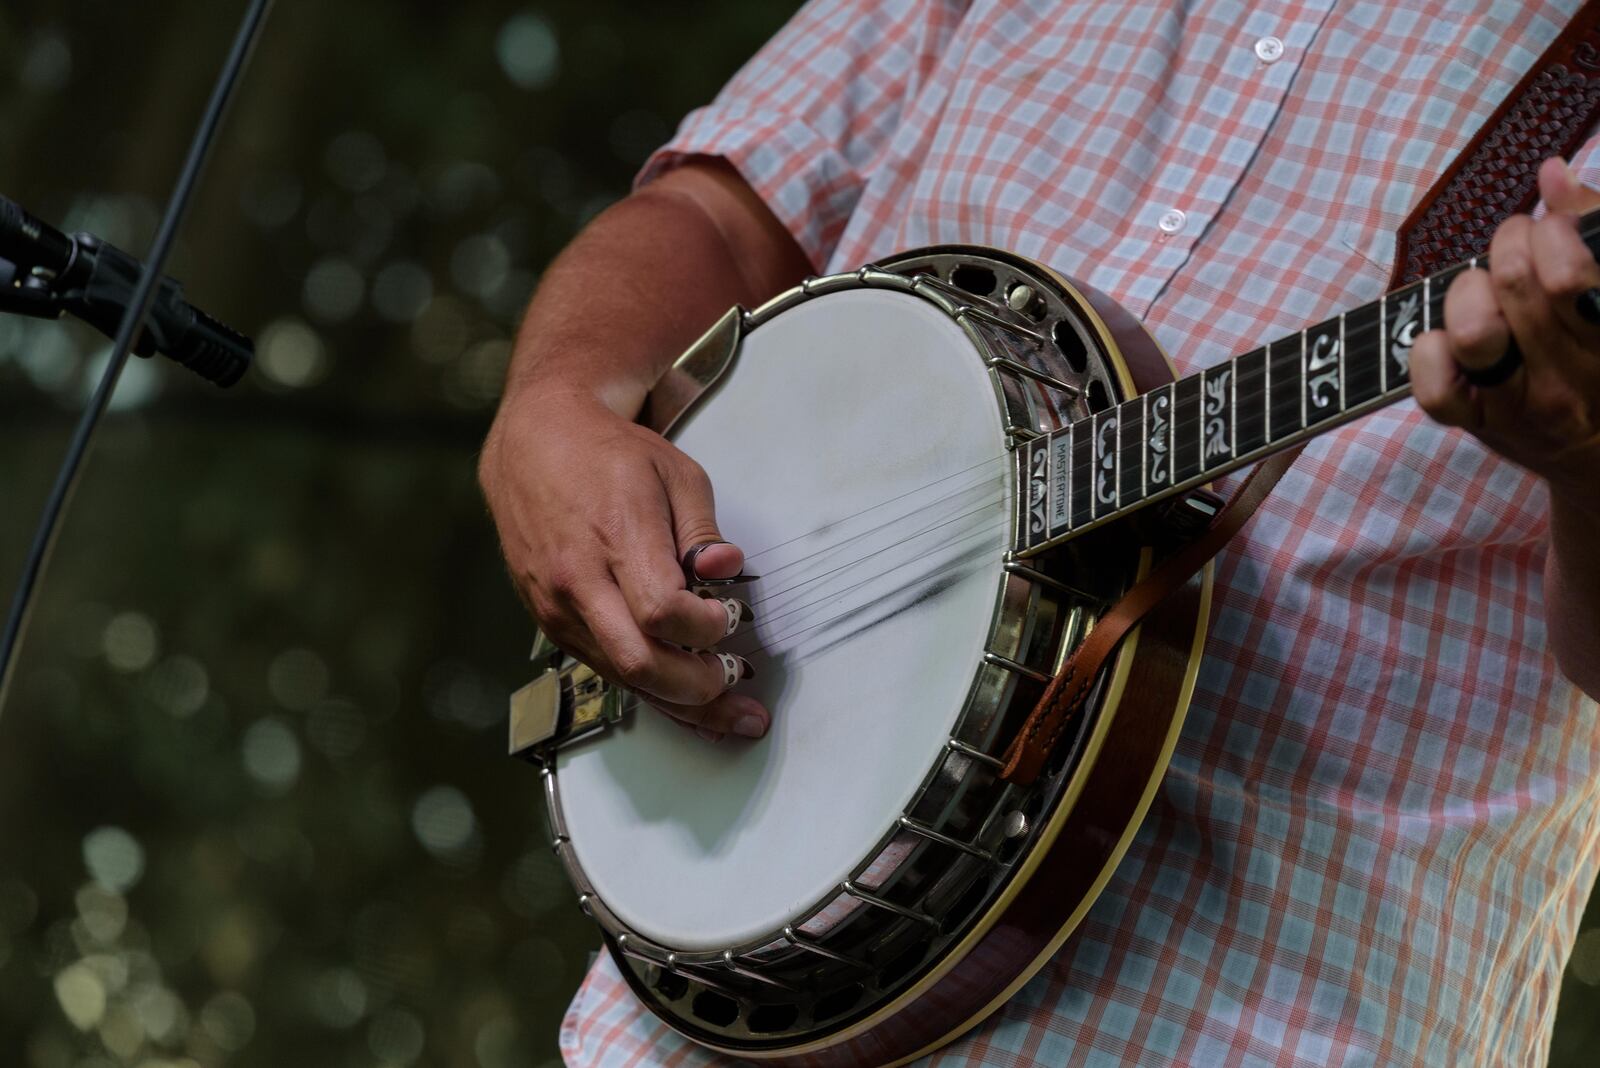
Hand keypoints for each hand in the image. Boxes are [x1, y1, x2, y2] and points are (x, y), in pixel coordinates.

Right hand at [479, 386, 769, 741]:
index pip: (663, 611)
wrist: (534, 446)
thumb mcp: (675, 473)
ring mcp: (558, 606)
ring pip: (620, 678)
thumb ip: (703, 530)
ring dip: (677, 704)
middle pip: (639, 662)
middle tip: (734, 680)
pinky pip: (602, 669)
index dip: (706, 628)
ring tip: (727, 712)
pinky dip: (646, 689)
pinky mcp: (550, 621)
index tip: (727, 616)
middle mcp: (578, 579)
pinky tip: (681, 698)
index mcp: (615, 535)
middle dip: (696, 688)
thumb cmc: (607, 455)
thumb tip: (724, 570)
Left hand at [1412, 157, 1599, 511]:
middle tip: (1515, 252)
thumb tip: (1552, 173)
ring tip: (1484, 294)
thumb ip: (1592, 227)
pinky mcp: (1476, 426)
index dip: (1550, 234)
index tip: (1552, 231)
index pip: (1567, 277)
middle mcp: (1570, 378)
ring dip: (1470, 292)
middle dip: (1508, 246)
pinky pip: (1434, 387)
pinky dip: (1428, 350)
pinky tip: (1446, 339)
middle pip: (1515, 286)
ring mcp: (1520, 405)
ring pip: (1474, 332)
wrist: (1599, 456)